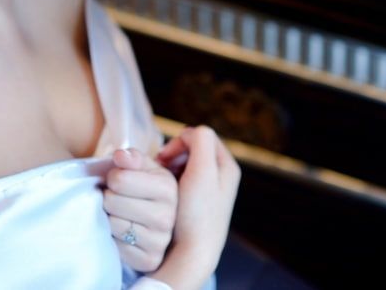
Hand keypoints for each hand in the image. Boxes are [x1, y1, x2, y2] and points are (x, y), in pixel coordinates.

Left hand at [104, 147, 177, 271]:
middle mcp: (167, 216)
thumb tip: (119, 156)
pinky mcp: (148, 260)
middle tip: (117, 198)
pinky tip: (122, 231)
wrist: (157, 221)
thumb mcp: (144, 169)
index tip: (118, 180)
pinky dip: (113, 237)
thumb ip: (132, 158)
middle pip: (112, 201)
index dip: (112, 177)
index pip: (119, 179)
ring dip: (109, 217)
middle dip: (109, 197)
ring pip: (112, 223)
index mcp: (167, 187)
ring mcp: (159, 241)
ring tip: (119, 213)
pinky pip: (116, 245)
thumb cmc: (146, 189)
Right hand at [147, 126, 240, 289]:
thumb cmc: (197, 213)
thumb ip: (200, 142)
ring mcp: (209, 190)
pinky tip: (161, 191)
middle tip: (159, 166)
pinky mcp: (197, 202)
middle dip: (173, 154)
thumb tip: (189, 132)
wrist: (193, 253)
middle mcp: (221, 176)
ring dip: (169, 167)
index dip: (180, 141)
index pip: (202, 136)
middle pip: (193, 149)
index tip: (164, 157)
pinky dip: (169, 180)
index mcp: (227, 166)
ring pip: (185, 164)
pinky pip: (181, 180)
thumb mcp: (202, 171)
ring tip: (158, 178)